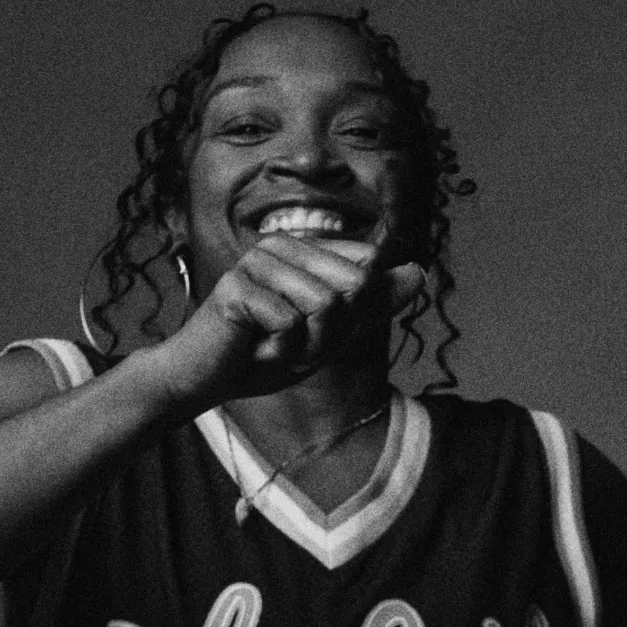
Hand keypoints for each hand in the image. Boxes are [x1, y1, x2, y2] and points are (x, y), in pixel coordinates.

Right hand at [155, 235, 424, 407]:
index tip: (313, 331)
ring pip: (326, 306)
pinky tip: (254, 351)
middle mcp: (282, 245)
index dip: (352, 318)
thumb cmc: (264, 353)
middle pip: (353, 287)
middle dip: (333, 333)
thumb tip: (420, 272)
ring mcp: (256, 262)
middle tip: (293, 344)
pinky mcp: (237, 287)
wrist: (205, 381)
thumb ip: (374, 303)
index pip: (367, 274)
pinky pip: (292, 324)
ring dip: (307, 345)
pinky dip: (281, 351)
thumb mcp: (331, 332)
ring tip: (274, 347)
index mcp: (305, 249)